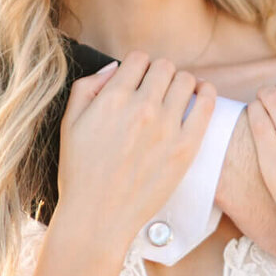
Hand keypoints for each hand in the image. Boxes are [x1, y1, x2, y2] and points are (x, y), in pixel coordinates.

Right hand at [57, 52, 215, 243]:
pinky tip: (201, 94)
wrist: (98, 216)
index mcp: (113, 98)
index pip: (138, 59)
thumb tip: (114, 67)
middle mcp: (142, 107)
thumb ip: (88, 87)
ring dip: (180, 83)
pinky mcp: (186, 147)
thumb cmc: (80, 172)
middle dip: (158, 74)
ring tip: (175, 97)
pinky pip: (206, 104)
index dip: (137, 67)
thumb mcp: (69, 122)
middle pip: (164, 66)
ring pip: (186, 80)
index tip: (137, 81)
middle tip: (155, 91)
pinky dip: (206, 93)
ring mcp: (167, 127)